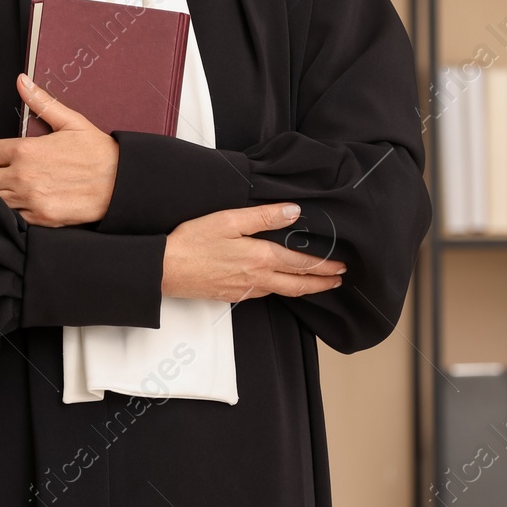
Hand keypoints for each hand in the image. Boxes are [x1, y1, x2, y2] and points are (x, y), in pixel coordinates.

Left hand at [0, 73, 118, 227]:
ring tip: (11, 190)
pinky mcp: (39, 219)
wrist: (120, 183)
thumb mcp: (70, 121)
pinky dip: (13, 212)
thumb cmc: (97, 152)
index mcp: (25, 150)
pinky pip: (12, 218)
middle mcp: (22, 176)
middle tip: (0, 175)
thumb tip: (21, 81)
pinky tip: (24, 203)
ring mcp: (30, 200)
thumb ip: (41, 102)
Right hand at [161, 203, 346, 301]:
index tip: (341, 266)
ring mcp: (245, 290)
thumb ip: (263, 216)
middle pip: (298, 285)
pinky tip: (278, 285)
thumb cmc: (193, 241)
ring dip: (304, 289)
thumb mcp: (229, 220)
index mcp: (260, 257)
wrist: (165, 269)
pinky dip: (280, 290)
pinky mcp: (232, 295)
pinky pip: (264, 294)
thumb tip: (293, 212)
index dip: (324, 266)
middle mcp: (257, 278)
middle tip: (339, 281)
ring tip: (316, 284)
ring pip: (283, 292)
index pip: (301, 264)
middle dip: (322, 283)